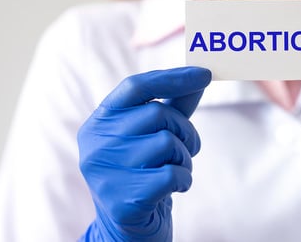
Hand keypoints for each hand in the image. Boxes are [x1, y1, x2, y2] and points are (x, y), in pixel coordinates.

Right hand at [77, 67, 211, 241]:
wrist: (127, 231)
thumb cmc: (143, 174)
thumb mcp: (153, 136)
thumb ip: (173, 105)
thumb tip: (200, 74)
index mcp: (99, 122)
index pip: (135, 86)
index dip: (172, 77)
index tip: (205, 74)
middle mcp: (95, 144)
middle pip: (157, 114)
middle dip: (185, 130)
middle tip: (189, 147)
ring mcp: (105, 173)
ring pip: (166, 143)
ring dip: (184, 157)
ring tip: (176, 169)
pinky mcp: (122, 200)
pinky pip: (172, 174)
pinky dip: (184, 179)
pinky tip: (174, 188)